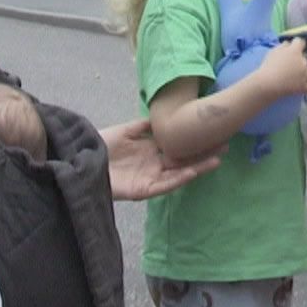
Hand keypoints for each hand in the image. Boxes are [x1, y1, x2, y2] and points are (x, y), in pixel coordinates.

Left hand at [100, 118, 221, 199]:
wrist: (81, 159)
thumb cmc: (101, 145)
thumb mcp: (126, 130)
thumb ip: (145, 125)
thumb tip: (164, 116)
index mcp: (151, 150)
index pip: (179, 146)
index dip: (195, 140)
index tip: (213, 132)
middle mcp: (154, 164)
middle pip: (184, 159)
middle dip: (204, 153)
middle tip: (225, 145)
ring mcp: (150, 178)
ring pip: (179, 173)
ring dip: (198, 167)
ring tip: (217, 159)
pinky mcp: (143, 190)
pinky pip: (165, 185)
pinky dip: (179, 179)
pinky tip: (193, 171)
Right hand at [252, 37, 306, 99]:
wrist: (268, 83)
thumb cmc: (269, 65)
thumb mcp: (273, 51)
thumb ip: (283, 46)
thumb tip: (288, 43)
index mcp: (295, 51)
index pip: (299, 42)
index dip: (296, 44)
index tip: (292, 47)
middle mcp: (303, 61)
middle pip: (304, 58)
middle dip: (298, 61)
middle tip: (288, 66)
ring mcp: (305, 74)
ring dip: (306, 72)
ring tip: (298, 76)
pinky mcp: (303, 86)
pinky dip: (306, 87)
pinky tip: (301, 88)